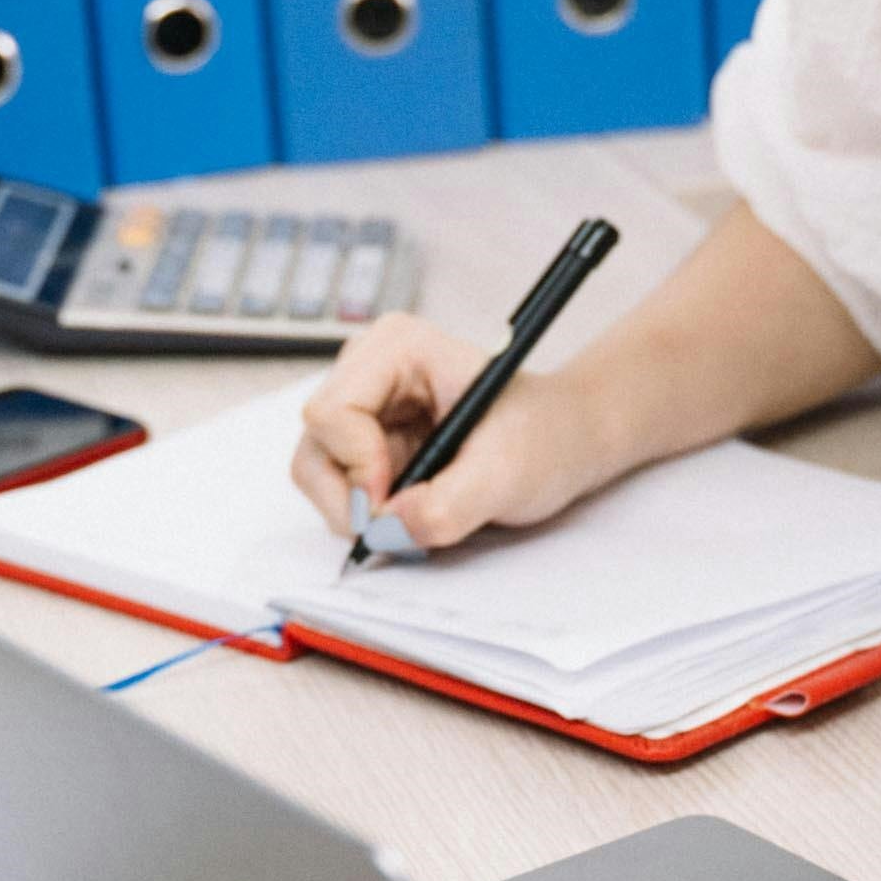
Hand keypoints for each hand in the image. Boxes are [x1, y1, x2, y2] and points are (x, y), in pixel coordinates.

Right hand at [289, 314, 617, 550]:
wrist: (563, 443)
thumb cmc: (545, 437)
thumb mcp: (507, 474)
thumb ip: (447, 506)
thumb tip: (385, 532)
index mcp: (399, 348)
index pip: (333, 412)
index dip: (357, 468)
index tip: (394, 505)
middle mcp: (369, 369)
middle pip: (316, 443)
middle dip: (350, 497)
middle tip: (399, 526)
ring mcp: (362, 407)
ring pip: (316, 469)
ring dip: (355, 510)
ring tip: (414, 518)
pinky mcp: (363, 443)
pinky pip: (335, 488)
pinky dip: (364, 514)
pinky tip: (411, 511)